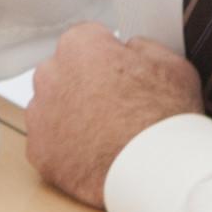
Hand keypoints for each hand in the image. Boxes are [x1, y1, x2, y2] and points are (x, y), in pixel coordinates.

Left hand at [25, 23, 205, 205]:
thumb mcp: (172, 65)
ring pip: (53, 108)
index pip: (86, 39)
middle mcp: (51, 75)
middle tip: (116, 107)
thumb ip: (143, 48)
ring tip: (107, 134)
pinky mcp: (39, 151)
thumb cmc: (165, 120)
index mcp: (80, 46)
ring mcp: (41, 115)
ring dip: (73, 117)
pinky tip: (94, 155)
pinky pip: (50, 143)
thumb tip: (133, 50)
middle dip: (85, 86)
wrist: (157, 171)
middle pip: (65, 73)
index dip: (107, 57)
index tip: (118, 72)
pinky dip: (67, 148)